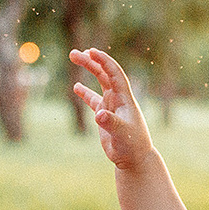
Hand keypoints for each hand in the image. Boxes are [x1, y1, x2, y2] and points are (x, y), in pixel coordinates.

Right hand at [69, 48, 154, 171]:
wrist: (134, 159)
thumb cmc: (132, 146)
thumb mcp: (122, 134)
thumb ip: (111, 123)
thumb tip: (98, 115)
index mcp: (124, 98)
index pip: (114, 74)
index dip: (104, 61)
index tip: (91, 51)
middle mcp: (118, 98)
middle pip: (104, 73)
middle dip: (91, 61)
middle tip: (74, 53)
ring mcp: (111, 106)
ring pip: (99, 82)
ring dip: (88, 69)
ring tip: (74, 57)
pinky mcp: (104, 116)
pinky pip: (93, 99)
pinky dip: (85, 92)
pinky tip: (76, 87)